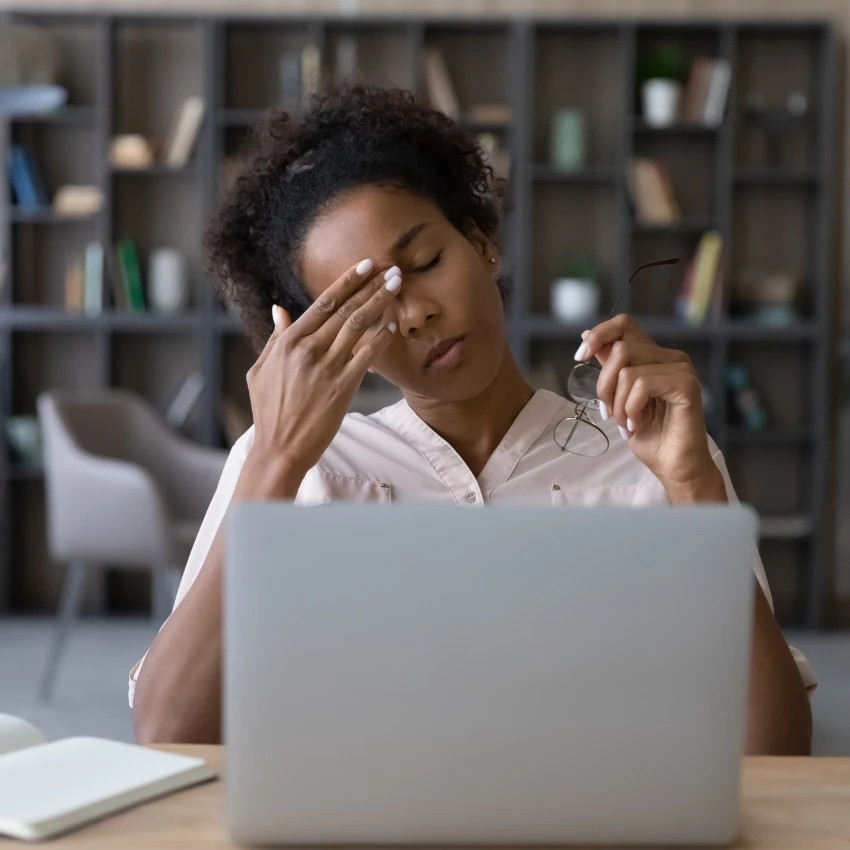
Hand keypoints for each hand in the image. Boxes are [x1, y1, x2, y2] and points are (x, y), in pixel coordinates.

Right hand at [246, 259, 401, 481]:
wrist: (280, 449)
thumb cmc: (268, 411)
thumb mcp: (261, 370)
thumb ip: (276, 338)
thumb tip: (280, 310)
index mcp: (289, 342)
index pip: (323, 303)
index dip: (347, 281)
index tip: (365, 266)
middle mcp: (308, 350)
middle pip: (345, 310)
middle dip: (370, 286)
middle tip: (391, 270)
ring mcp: (326, 368)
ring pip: (358, 327)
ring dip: (380, 304)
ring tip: (396, 287)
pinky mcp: (342, 388)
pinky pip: (366, 356)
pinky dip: (380, 339)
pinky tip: (392, 326)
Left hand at [577, 315, 723, 500]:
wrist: (672, 466)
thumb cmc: (650, 436)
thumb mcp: (618, 397)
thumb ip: (610, 367)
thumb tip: (587, 336)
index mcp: (653, 357)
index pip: (624, 325)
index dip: (599, 334)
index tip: (579, 357)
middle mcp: (670, 357)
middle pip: (620, 349)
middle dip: (604, 385)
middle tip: (609, 413)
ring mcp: (681, 369)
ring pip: (628, 370)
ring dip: (618, 403)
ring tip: (627, 422)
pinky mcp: (686, 384)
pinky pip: (642, 384)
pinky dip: (631, 408)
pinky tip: (637, 424)